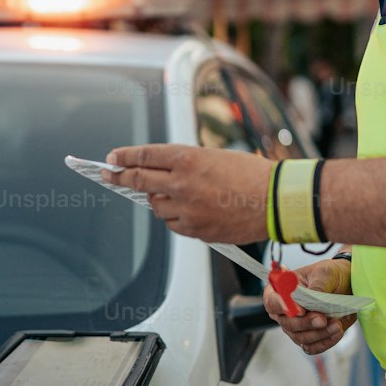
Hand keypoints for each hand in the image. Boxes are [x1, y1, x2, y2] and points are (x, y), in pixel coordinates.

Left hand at [105, 143, 273, 242]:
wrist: (275, 201)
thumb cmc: (250, 175)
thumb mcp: (214, 157)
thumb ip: (185, 163)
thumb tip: (159, 171)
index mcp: (187, 158)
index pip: (144, 156)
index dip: (124, 157)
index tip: (112, 158)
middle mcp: (181, 183)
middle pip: (139, 180)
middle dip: (120, 177)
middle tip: (110, 175)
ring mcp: (186, 209)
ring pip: (156, 206)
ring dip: (159, 199)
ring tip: (179, 195)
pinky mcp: (194, 230)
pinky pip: (172, 224)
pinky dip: (175, 217)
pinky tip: (191, 210)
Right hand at [263, 253, 356, 355]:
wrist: (346, 285)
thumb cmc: (329, 275)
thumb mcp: (324, 274)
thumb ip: (316, 287)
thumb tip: (311, 300)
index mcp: (281, 290)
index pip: (272, 301)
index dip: (282, 307)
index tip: (300, 310)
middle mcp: (284, 311)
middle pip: (287, 323)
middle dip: (306, 323)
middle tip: (322, 319)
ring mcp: (296, 326)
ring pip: (301, 337)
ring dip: (319, 333)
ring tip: (336, 325)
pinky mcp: (309, 337)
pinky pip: (312, 347)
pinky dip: (325, 342)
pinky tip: (336, 332)